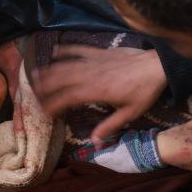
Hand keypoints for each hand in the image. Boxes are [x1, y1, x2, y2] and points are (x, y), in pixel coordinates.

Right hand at [33, 45, 167, 145]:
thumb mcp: (130, 113)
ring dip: (50, 69)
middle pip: (62, 80)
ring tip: (35, 73)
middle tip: (33, 92)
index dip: (53, 104)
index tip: (44, 112)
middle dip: (45, 86)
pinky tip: (55, 49)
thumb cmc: (145, 91)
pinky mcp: (101, 52)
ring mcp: (95, 61)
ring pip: (67, 65)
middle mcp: (91, 74)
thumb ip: (110, 126)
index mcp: (96, 91)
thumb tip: (94, 142)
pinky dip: (67, 49)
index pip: (68, 98)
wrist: (158, 65)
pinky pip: (80, 49)